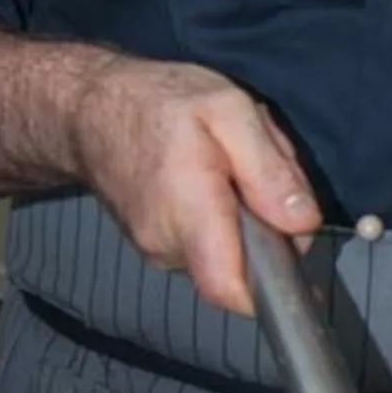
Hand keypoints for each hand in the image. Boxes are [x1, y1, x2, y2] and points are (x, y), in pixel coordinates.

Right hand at [69, 57, 317, 313]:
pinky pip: (208, 246)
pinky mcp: (155, 249)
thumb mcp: (229, 110)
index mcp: (191, 213)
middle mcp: (169, 247)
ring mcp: (158, 253)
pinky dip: (223, 220)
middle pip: (243, 267)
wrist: (87, 111)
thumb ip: (269, 169)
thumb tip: (304, 224)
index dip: (273, 289)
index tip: (294, 253)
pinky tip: (211, 178)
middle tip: (259, 172)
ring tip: (230, 167)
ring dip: (246, 220)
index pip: (231, 290)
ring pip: (228, 255)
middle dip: (269, 228)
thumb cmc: (158, 102)